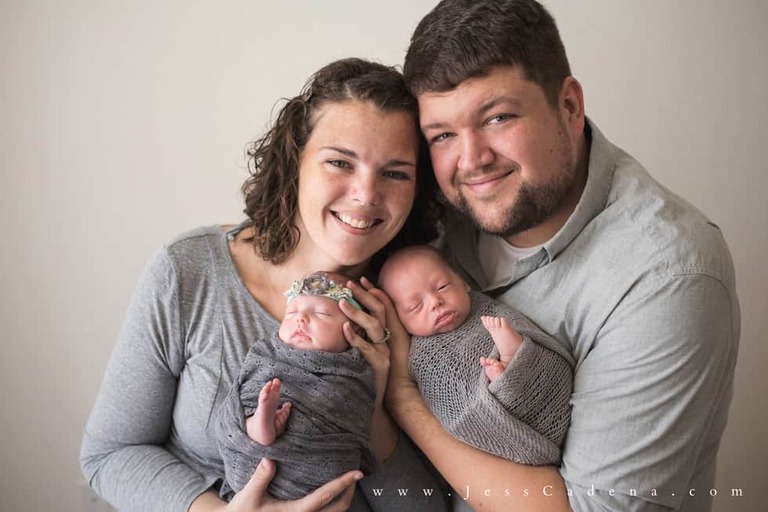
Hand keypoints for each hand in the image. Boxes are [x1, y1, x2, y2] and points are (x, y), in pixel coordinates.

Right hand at [227, 458, 361, 511]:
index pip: (325, 496)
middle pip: (338, 509)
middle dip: (349, 491)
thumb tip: (270, 459)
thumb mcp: (248, 495)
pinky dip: (331, 503)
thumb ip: (260, 478)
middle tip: (355, 474)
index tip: (357, 472)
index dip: (343, 483)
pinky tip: (329, 491)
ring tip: (345, 481)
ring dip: (342, 498)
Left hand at [340, 279, 391, 401]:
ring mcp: (384, 353)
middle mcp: (387, 341)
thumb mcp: (365, 352)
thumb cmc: (367, 376)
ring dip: (357, 312)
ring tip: (342, 303)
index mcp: (385, 335)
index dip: (372, 292)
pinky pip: (366, 348)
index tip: (361, 279)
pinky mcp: (379, 365)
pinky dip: (355, 337)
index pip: (382, 307)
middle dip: (364, 295)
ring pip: (374, 326)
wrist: (379, 402)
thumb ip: (360, 336)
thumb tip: (345, 320)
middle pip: (379, 312)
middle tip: (349, 284)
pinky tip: (344, 328)